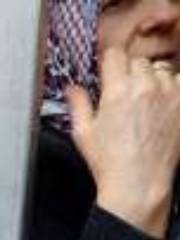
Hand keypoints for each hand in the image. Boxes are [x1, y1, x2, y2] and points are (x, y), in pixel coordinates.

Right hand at [69, 44, 179, 237]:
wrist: (139, 183)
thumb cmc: (110, 162)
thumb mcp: (83, 133)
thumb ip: (78, 104)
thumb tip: (73, 89)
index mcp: (117, 91)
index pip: (115, 54)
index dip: (109, 61)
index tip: (108, 69)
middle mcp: (145, 87)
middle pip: (138, 61)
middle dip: (129, 71)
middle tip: (124, 90)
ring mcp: (170, 94)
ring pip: (161, 69)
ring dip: (152, 78)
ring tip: (145, 97)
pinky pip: (179, 82)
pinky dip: (172, 87)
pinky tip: (163, 102)